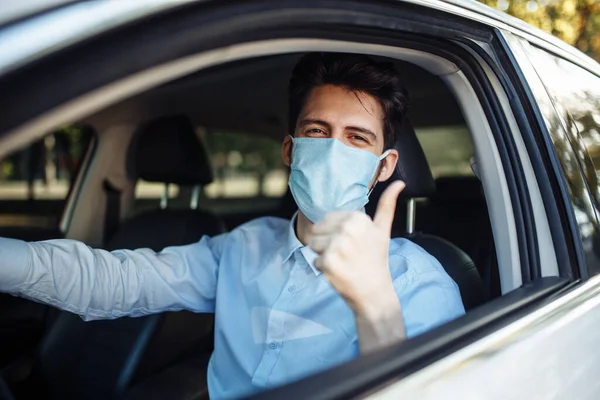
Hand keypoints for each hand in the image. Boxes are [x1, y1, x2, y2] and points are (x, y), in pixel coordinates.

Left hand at [309, 180, 405, 314]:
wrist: (375, 293)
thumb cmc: (376, 261)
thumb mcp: (383, 231)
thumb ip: (387, 205)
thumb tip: (399, 183)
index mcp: (358, 218)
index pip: (326, 219)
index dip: (335, 234)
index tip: (352, 245)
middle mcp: (347, 229)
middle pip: (317, 231)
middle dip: (328, 244)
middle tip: (347, 256)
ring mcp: (337, 246)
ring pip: (313, 245)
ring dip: (324, 257)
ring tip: (344, 263)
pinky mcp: (328, 262)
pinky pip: (314, 261)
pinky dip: (324, 270)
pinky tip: (340, 273)